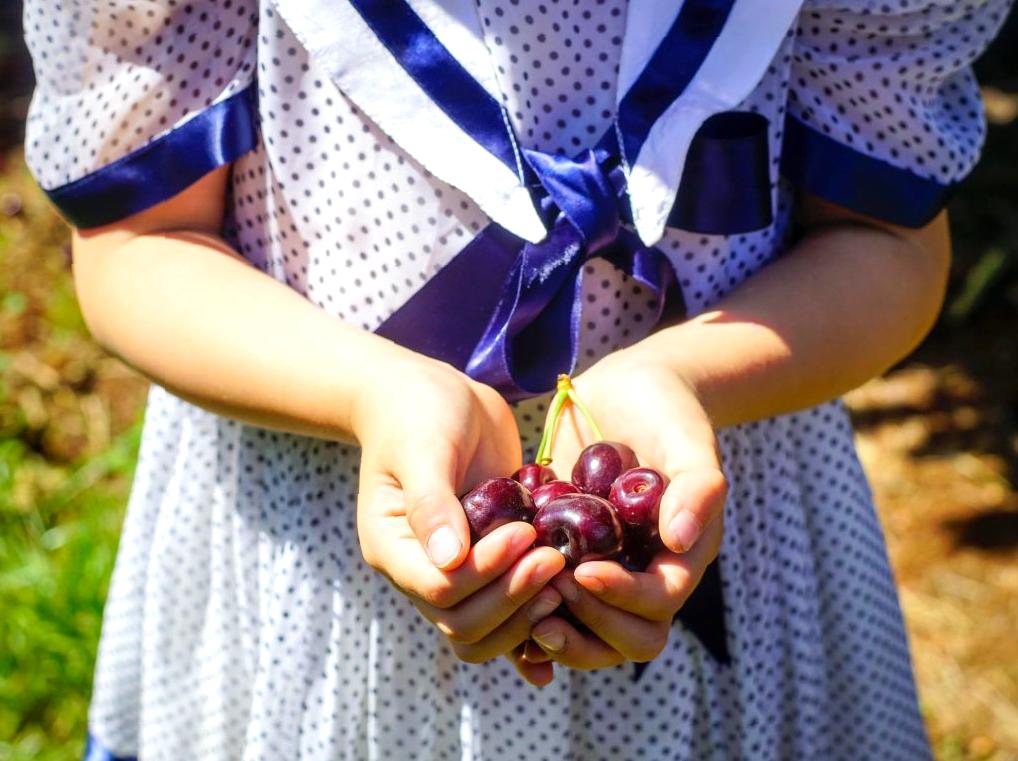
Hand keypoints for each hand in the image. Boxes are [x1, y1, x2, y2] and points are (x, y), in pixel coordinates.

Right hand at [353, 352, 565, 664]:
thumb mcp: (423, 446)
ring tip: (564, 578)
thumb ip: (432, 501)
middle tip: (555, 559)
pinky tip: (566, 614)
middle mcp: (420, 570)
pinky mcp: (485, 565)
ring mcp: (454, 572)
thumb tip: (450, 559)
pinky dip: (533, 622)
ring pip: (486, 631)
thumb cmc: (420, 411)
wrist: (434, 396)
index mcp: (393, 547)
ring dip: (526, 614)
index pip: (440, 590)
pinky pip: (506, 611)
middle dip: (514, 597)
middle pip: (464, 624)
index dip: (488, 571)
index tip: (525, 533)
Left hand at [515, 351, 726, 672]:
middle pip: (628, 639)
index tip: (582, 571)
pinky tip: (497, 600)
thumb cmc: (665, 408)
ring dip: (556, 633)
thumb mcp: (687, 437)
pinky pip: (550, 608)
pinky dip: (527, 616)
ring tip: (520, 602)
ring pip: (588, 635)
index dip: (622, 598)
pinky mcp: (566, 558)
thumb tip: (680, 540)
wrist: (625, 390)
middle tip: (549, 591)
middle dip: (589, 628)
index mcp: (678, 555)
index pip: (658, 604)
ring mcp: (604, 570)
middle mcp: (642, 572)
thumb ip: (697, 486)